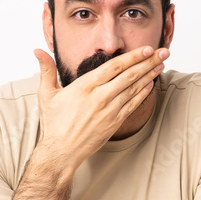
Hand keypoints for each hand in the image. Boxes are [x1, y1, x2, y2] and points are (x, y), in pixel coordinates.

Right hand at [32, 46, 167, 170]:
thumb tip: (37, 50)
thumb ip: (46, 70)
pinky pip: (133, 104)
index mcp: (85, 86)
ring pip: (134, 89)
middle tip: (163, 52)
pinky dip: (143, 93)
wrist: (61, 151)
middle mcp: (100, 97)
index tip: (146, 48)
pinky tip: (151, 83)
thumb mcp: (46, 94)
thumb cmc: (53, 123)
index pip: (114, 67)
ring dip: (149, 75)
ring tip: (161, 64)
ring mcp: (109, 110)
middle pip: (129, 75)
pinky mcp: (114, 122)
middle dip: (148, 62)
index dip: (133, 57)